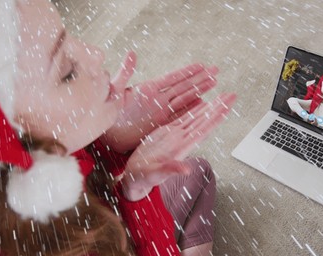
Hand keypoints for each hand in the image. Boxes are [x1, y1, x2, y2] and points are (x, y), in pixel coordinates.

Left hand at [101, 51, 218, 152]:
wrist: (106, 135)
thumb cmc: (107, 111)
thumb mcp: (115, 91)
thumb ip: (124, 74)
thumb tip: (131, 54)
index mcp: (148, 90)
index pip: (172, 79)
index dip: (186, 72)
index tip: (201, 66)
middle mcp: (157, 99)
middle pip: (183, 87)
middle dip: (199, 79)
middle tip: (216, 71)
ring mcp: (160, 111)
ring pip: (184, 99)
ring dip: (199, 92)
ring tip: (214, 83)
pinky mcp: (160, 123)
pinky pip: (179, 115)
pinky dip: (191, 110)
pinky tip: (202, 105)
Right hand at [120, 93, 236, 200]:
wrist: (134, 177)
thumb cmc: (143, 177)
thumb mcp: (155, 174)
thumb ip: (171, 169)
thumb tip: (186, 169)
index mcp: (181, 147)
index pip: (203, 129)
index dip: (215, 118)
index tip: (227, 107)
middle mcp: (182, 140)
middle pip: (204, 120)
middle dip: (218, 108)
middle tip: (232, 95)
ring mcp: (175, 136)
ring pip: (196, 118)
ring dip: (209, 107)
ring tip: (222, 96)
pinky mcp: (166, 133)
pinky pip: (183, 118)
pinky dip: (193, 109)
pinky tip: (201, 102)